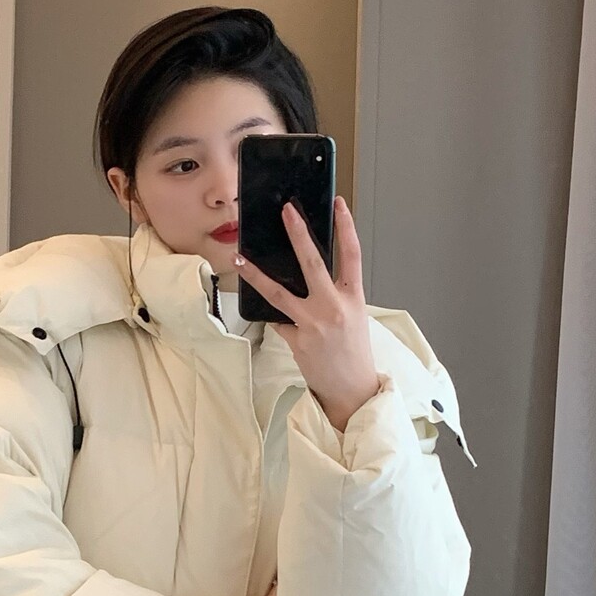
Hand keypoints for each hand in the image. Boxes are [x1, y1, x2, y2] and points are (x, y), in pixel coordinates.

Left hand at [234, 195, 381, 429]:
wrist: (351, 390)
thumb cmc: (353, 353)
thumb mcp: (354, 316)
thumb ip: (337, 293)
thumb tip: (310, 273)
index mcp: (353, 298)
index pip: (352, 254)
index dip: (346, 226)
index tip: (339, 205)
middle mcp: (333, 308)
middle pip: (313, 263)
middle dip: (298, 233)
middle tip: (287, 212)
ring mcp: (313, 324)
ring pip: (279, 292)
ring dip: (257, 274)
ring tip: (242, 259)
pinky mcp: (296, 340)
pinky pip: (277, 320)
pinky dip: (272, 315)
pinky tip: (264, 309)